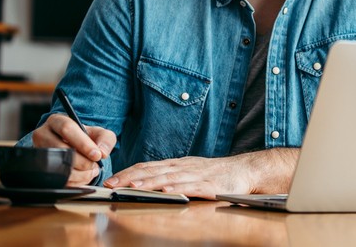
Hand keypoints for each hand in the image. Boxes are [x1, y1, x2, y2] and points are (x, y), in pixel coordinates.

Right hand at [32, 113, 116, 185]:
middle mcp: (43, 135)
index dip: (83, 143)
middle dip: (83, 162)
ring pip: (59, 168)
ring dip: (80, 174)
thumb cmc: (86, 139)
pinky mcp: (42, 170)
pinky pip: (59, 180)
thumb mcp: (99, 134)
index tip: (97, 155)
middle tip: (94, 165)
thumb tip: (102, 152)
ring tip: (90, 171)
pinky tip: (83, 177)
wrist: (74, 149)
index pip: (67, 129)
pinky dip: (75, 182)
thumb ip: (105, 139)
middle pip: (62, 150)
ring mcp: (40, 153)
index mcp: (56, 121)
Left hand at [104, 148, 298, 198]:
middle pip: (152, 171)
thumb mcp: (188, 171)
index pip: (146, 167)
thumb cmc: (215, 174)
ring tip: (132, 188)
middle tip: (111, 185)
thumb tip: (145, 181)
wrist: (245, 170)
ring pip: (167, 178)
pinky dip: (177, 188)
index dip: (127, 173)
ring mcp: (195, 175)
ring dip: (148, 183)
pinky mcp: (209, 185)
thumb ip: (169, 175)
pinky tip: (166, 191)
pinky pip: (191, 186)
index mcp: (175, 164)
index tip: (111, 179)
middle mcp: (182, 167)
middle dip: (129, 178)